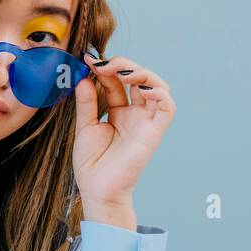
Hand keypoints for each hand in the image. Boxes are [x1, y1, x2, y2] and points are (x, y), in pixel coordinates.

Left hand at [72, 54, 175, 226]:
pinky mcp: (154, 132)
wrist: (97, 190)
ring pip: (157, 86)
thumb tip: (83, 76)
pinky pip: (167, 107)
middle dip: (122, 64)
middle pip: (138, 78)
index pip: (117, 81)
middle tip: (101, 63)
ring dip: (142, 72)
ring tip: (121, 71)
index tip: (87, 59)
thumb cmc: (92, 164)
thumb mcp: (85, 127)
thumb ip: (87, 102)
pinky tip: (140, 87)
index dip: (105, 67)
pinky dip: (159, 92)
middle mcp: (135, 114)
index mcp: (119, 112)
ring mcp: (146, 122)